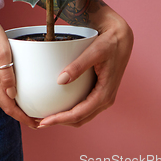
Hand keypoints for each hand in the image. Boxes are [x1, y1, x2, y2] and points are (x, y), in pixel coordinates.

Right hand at [0, 9, 38, 128]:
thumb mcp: (1, 51)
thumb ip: (7, 73)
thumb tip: (12, 93)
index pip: (8, 106)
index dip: (22, 117)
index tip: (35, 123)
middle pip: (4, 105)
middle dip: (20, 115)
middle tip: (35, 119)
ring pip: (1, 98)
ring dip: (14, 106)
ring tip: (27, 108)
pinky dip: (7, 95)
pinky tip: (14, 92)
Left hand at [38, 9, 132, 127]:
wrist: (121, 38)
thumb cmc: (110, 43)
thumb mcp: (94, 51)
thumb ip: (78, 66)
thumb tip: (60, 81)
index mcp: (104, 94)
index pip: (79, 114)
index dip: (60, 119)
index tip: (44, 121)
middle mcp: (105, 100)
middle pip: (79, 119)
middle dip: (59, 122)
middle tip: (39, 120)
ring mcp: (103, 97)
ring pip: (82, 116)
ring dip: (64, 118)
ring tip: (46, 115)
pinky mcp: (100, 92)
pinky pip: (84, 108)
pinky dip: (71, 111)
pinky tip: (60, 105)